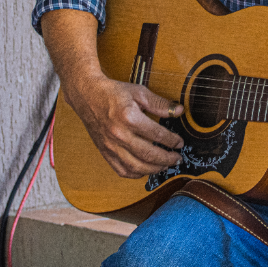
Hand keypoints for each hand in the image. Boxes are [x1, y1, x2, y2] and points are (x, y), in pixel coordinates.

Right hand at [64, 73, 184, 178]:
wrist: (88, 96)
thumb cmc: (113, 93)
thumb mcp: (139, 92)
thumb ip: (160, 103)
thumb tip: (179, 111)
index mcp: (129, 118)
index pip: (157, 135)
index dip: (172, 141)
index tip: (180, 143)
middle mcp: (119, 135)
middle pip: (148, 154)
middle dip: (167, 159)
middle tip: (177, 158)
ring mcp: (111, 146)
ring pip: (136, 167)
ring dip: (154, 169)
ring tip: (165, 165)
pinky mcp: (105, 152)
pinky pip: (121, 170)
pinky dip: (136, 174)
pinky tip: (145, 170)